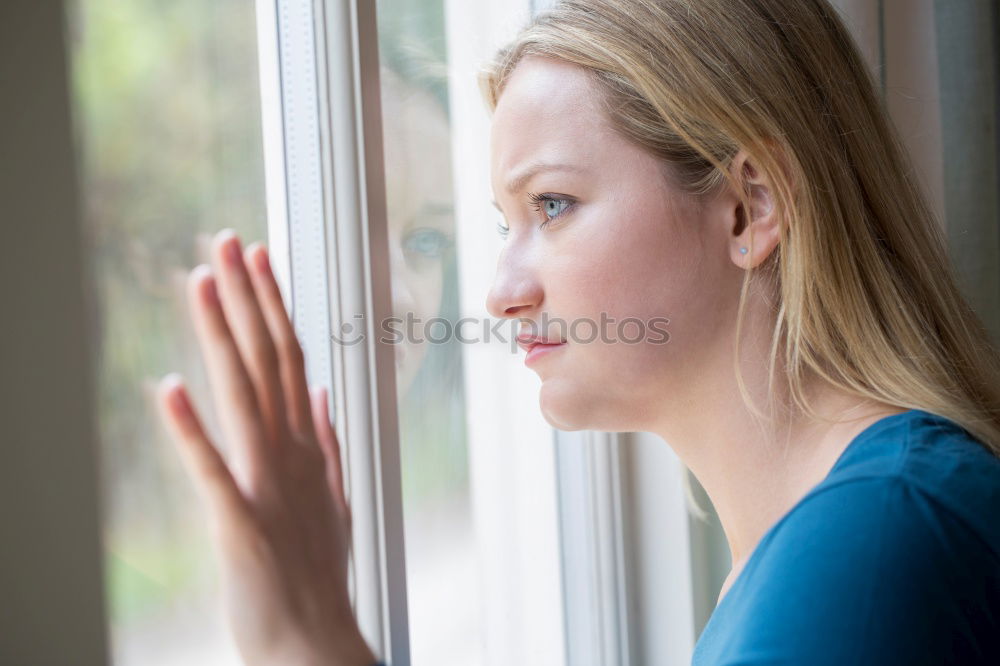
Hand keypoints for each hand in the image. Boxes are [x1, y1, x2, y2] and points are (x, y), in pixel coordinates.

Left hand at [155, 229, 376, 665]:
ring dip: (224, 335)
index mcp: (308, 447)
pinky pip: (212, 471)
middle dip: (248, 297)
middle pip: (268, 360)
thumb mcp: (333, 500)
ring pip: (244, 395)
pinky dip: (190, 430)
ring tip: (203, 282)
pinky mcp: (241, 523)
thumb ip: (327, 442)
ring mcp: (267, 484)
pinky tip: (168, 387)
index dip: (272, 304)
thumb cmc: (318, 575)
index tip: (258, 260)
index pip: (290, 358)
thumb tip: (321, 394)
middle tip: (230, 241)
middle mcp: (291, 453)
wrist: (315, 642)